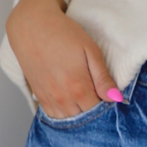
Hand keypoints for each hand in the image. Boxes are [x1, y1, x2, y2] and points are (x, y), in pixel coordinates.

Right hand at [6, 0, 119, 116]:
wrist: (31, 25)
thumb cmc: (63, 34)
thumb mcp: (90, 50)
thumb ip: (103, 78)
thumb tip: (115, 98)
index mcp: (78, 87)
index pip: (98, 112)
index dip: (106, 107)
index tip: (109, 97)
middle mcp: (62, 98)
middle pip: (84, 118)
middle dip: (93, 112)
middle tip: (98, 96)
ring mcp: (49, 98)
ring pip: (69, 121)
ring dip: (78, 113)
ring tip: (84, 98)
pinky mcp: (39, 95)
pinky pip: (53, 116)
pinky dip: (64, 113)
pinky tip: (70, 101)